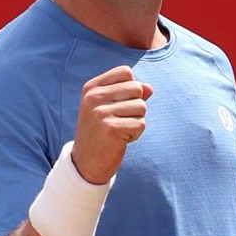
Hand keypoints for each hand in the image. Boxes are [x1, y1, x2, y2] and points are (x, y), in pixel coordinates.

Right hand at [70, 65, 153, 182]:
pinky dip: (135, 134)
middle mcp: (94, 97)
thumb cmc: (101, 132)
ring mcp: (100, 113)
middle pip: (137, 89)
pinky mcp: (111, 128)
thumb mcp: (110, 107)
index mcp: (91, 88)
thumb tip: (149, 88)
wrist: (86, 163)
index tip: (118, 105)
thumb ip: (129, 94)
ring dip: (136, 121)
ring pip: (141, 107)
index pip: (126, 72)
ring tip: (119, 130)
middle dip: (136, 106)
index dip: (131, 89)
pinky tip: (121, 140)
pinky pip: (141, 124)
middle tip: (120, 121)